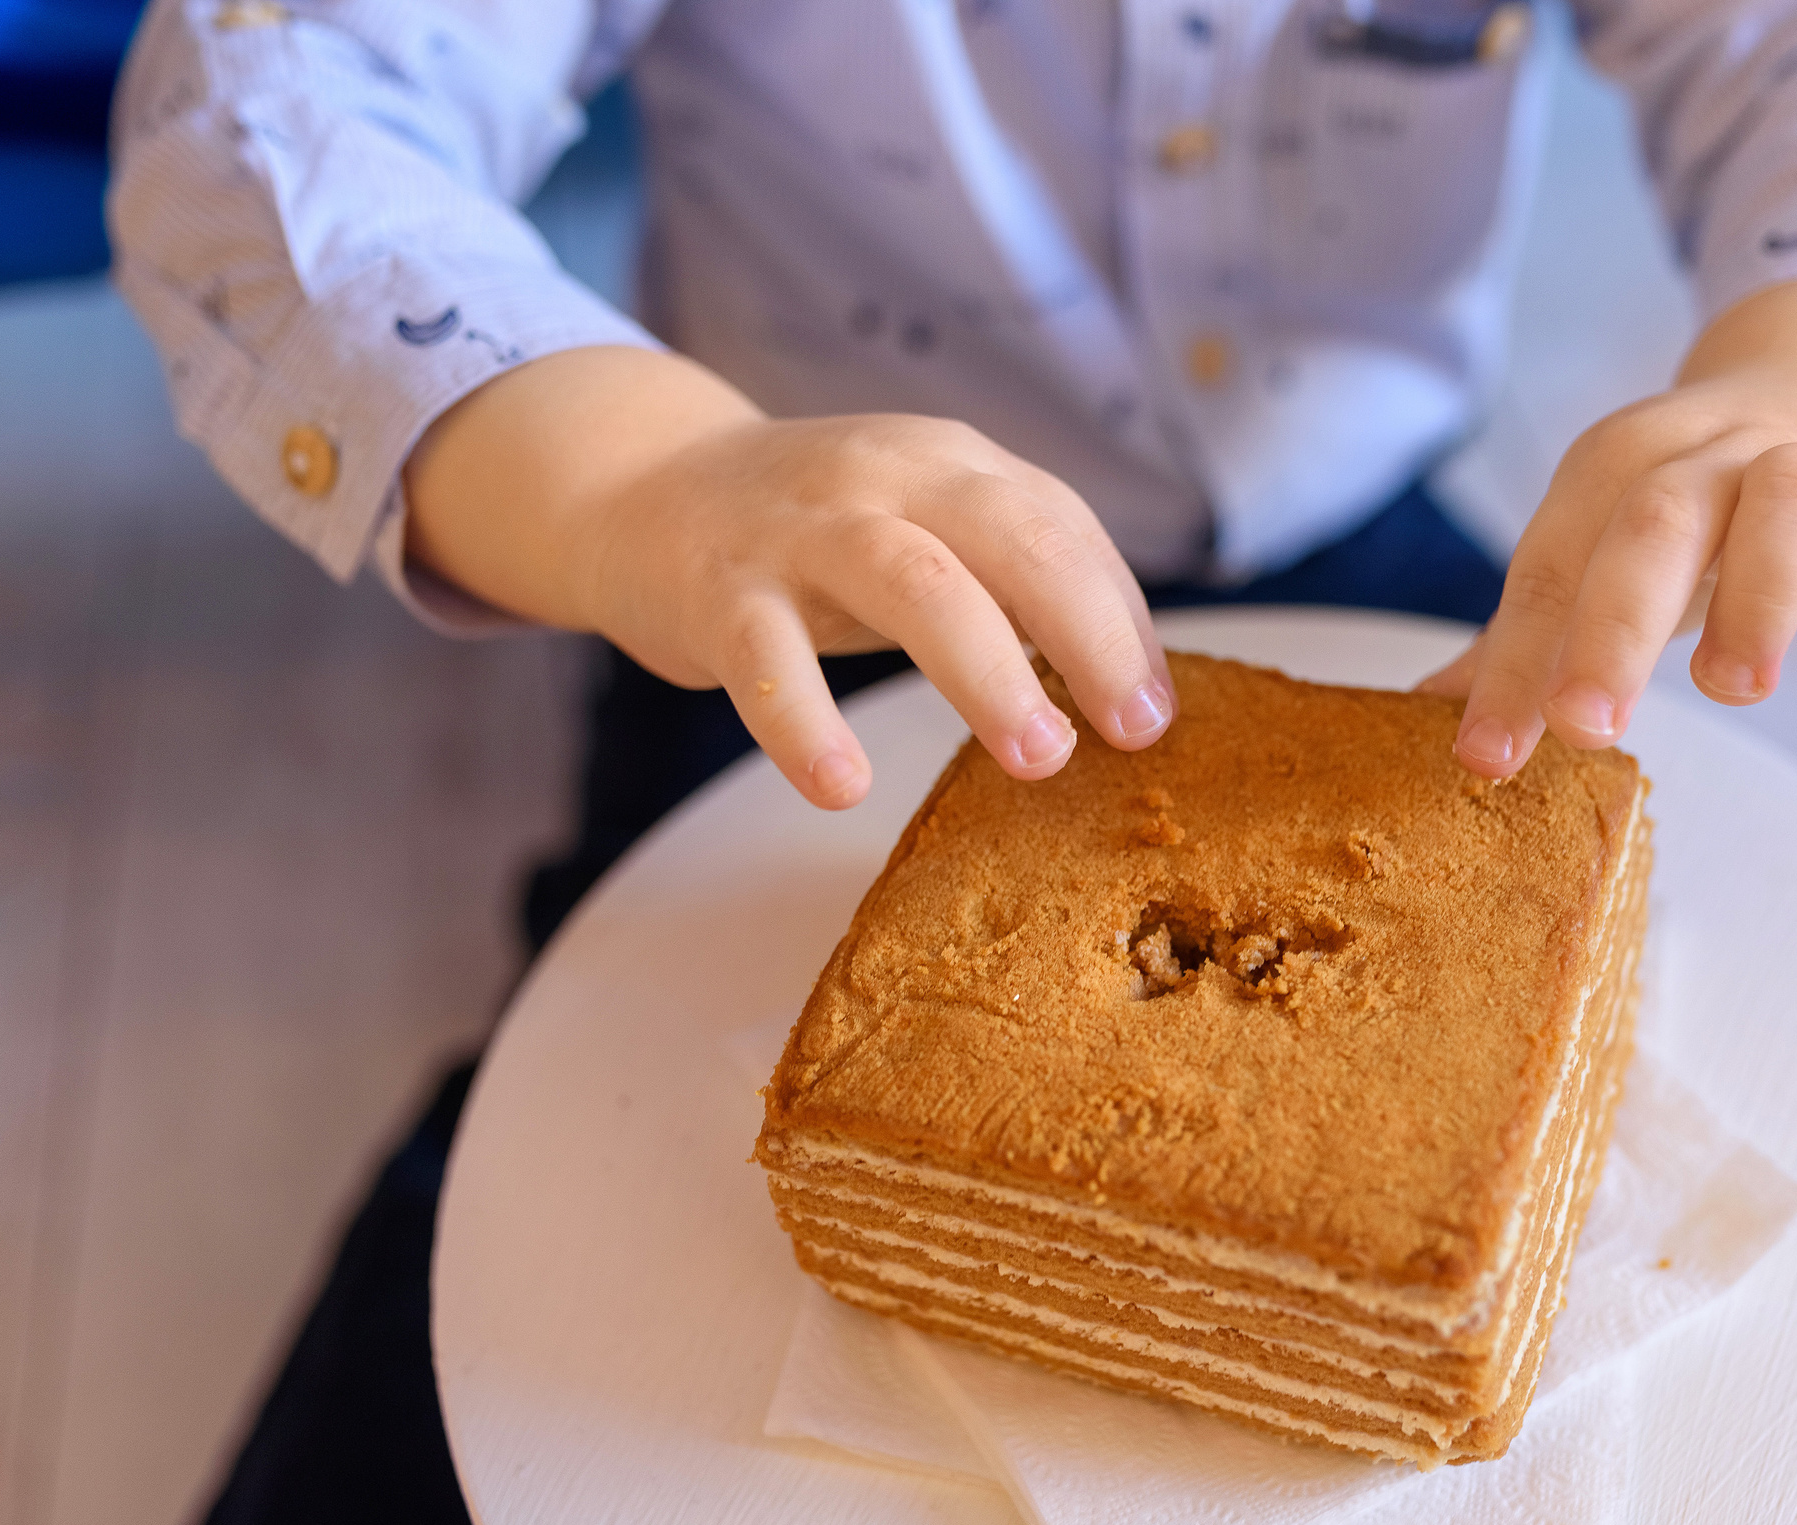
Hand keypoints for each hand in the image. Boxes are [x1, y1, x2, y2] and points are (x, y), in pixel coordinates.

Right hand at [405, 347, 1173, 808]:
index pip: (1061, 527)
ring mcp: (801, 530)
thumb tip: (1135, 690)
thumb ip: (1016, 582)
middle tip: (1130, 734)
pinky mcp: (720, 589)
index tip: (1156, 717)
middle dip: (1087, 634)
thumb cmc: (817, 534)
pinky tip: (842, 787)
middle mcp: (887, 478)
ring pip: (912, 582)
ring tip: (1038, 758)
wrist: (640, 486)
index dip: (1122, 619)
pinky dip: (807, 723)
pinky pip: (767, 658)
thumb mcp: (925, 526)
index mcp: (952, 465)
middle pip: (1012, 537)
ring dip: (986, 670)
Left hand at [1421, 278, 1796, 774]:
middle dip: (1614, 627)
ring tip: (1730, 686)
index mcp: (1620, 463)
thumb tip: (1428, 710)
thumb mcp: (1605, 548)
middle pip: (1659, 520)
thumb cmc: (1700, 507)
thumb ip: (1530, 630)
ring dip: (1758, 599)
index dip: (1513, 665)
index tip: (1482, 758)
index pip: (1554, 562)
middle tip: (1583, 726)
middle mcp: (1715, 453)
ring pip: (1792, 504)